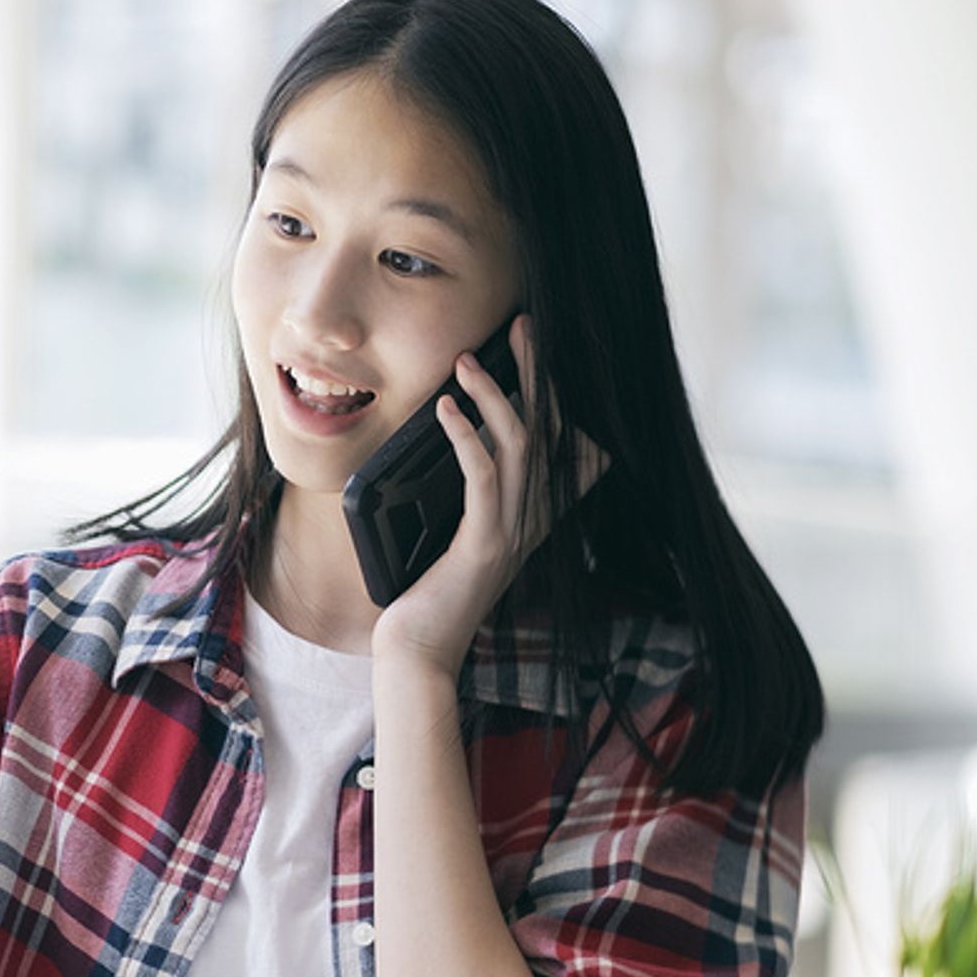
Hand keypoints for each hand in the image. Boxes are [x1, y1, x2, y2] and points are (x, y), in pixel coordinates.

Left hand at [372, 314, 607, 674]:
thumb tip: (462, 448)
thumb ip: (470, 499)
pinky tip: (446, 411)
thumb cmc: (428, 594)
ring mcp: (510, 532)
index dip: (554, 393)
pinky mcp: (483, 544)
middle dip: (535, 375)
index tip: (539, 348)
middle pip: (545, 431)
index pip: (556, 441)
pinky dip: (465, 439)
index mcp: (527, 514)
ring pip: (517, 447)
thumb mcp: (455, 538)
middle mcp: (529, 519)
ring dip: (493, 397)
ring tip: (467, 362)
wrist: (420, 650)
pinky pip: (482, 479)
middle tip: (523, 327)